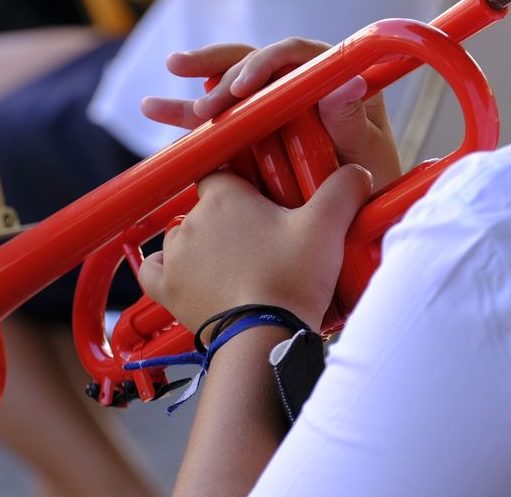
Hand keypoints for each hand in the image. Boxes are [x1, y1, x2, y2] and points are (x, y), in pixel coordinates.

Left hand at [136, 164, 372, 331]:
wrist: (265, 337)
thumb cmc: (292, 280)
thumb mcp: (327, 226)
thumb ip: (344, 190)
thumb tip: (358, 171)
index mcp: (224, 196)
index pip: (222, 174)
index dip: (242, 188)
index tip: (262, 204)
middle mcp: (192, 220)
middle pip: (206, 208)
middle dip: (229, 221)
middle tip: (260, 244)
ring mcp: (176, 256)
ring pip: (182, 237)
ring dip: (202, 246)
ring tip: (234, 265)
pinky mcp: (167, 289)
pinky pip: (152, 270)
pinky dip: (164, 269)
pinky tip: (183, 273)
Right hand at [141, 40, 402, 188]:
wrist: (360, 232)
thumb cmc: (376, 193)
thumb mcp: (369, 161)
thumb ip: (353, 124)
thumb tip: (343, 83)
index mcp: (335, 82)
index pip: (297, 55)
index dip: (266, 63)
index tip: (242, 88)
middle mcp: (301, 88)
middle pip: (254, 62)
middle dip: (219, 75)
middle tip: (203, 109)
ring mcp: (274, 110)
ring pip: (228, 87)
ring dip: (192, 91)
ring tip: (156, 103)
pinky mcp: (253, 134)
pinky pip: (218, 120)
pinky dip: (187, 118)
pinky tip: (155, 112)